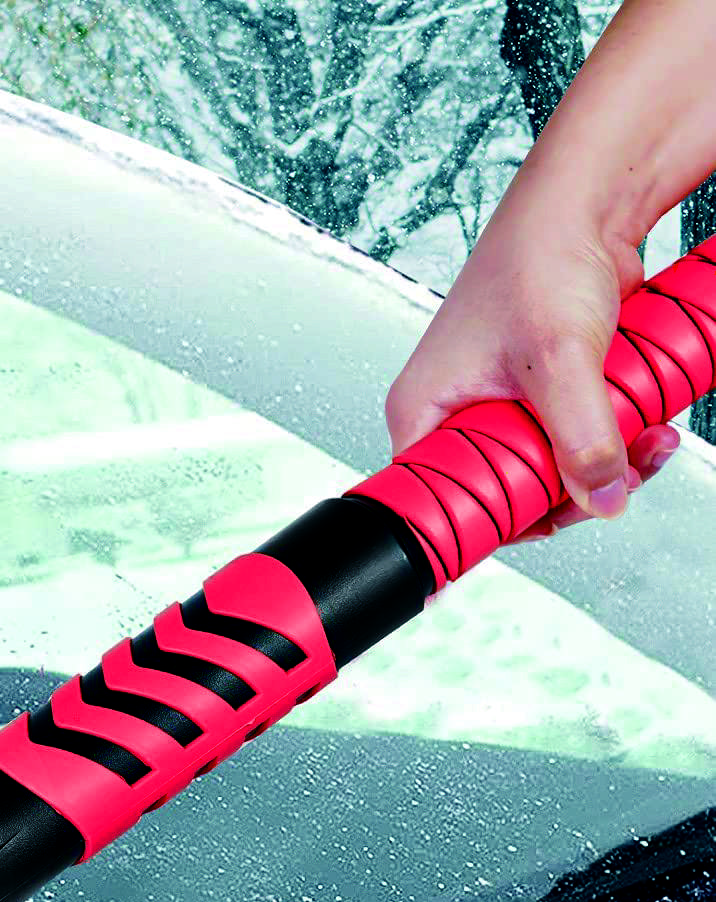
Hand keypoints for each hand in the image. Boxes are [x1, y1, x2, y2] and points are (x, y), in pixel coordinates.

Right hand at [384, 201, 680, 545]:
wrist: (585, 208)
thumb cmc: (539, 260)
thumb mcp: (561, 360)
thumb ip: (581, 437)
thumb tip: (604, 498)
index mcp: (423, 414)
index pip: (443, 498)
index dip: (494, 519)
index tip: (548, 521)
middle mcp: (454, 416)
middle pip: (506, 491)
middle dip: (572, 489)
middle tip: (616, 477)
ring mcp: (500, 408)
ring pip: (549, 469)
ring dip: (607, 465)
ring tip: (649, 443)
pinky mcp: (542, 397)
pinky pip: (575, 440)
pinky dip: (615, 439)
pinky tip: (647, 422)